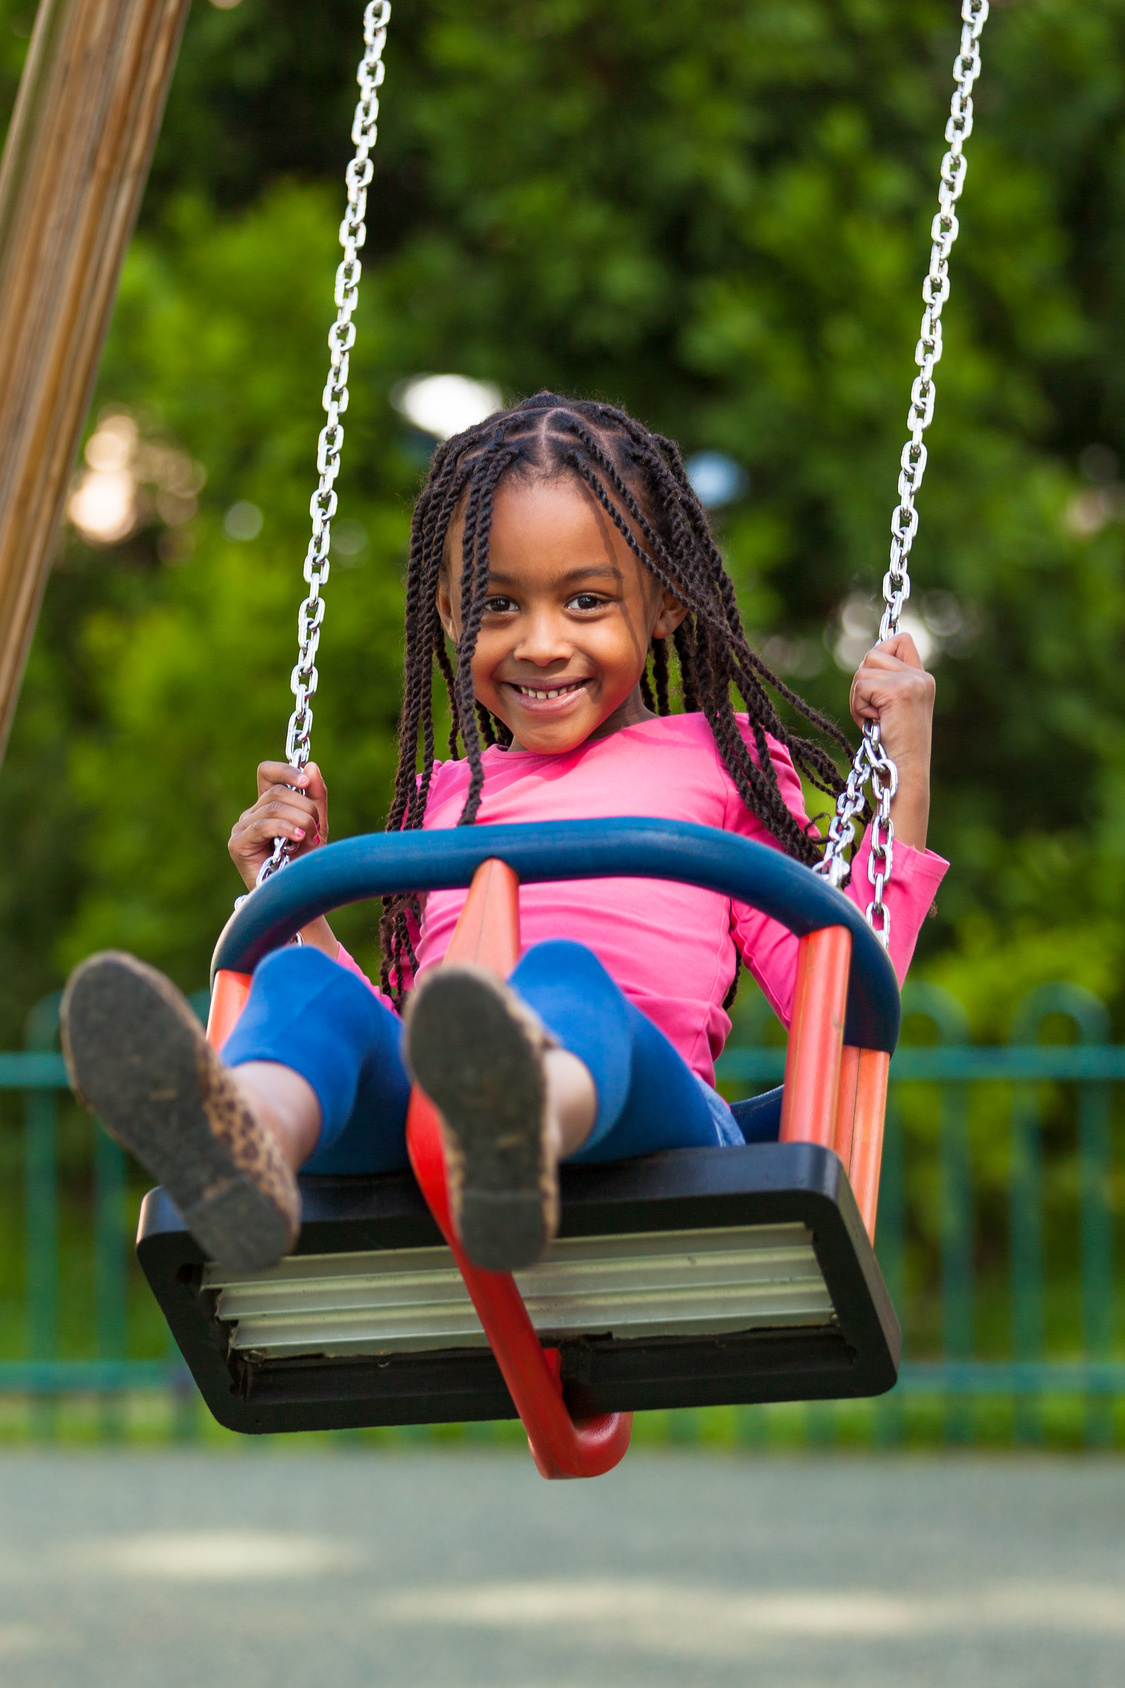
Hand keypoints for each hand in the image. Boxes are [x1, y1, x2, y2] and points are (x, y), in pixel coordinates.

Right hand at [229, 762, 329, 892]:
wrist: (298, 895)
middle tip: (317, 830)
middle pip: (277, 791)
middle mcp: (252, 814)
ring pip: (273, 807)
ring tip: (309, 839)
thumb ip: (316, 797)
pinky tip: (298, 839)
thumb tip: (310, 766)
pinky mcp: (238, 845)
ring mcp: (242, 829)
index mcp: (268, 806)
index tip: (306, 783)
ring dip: (300, 821)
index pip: (267, 773)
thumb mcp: (316, 825)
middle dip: (305, 807)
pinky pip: (262, 826)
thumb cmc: (305, 863)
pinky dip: (284, 828)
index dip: (286, 770)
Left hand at [849, 634, 933, 851]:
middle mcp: (921, 676)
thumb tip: (864, 664)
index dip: (881, 653)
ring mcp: (911, 682)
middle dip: (862, 683)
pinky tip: (873, 724)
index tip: (875, 685)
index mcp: (924, 678)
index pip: (900, 640)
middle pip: (873, 653)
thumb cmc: (894, 748)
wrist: (905, 773)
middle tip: (872, 712)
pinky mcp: (897, 692)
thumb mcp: (893, 710)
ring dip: (858, 698)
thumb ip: (886, 684)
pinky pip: (860, 686)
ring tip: (874, 720)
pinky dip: (858, 707)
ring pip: (863, 669)